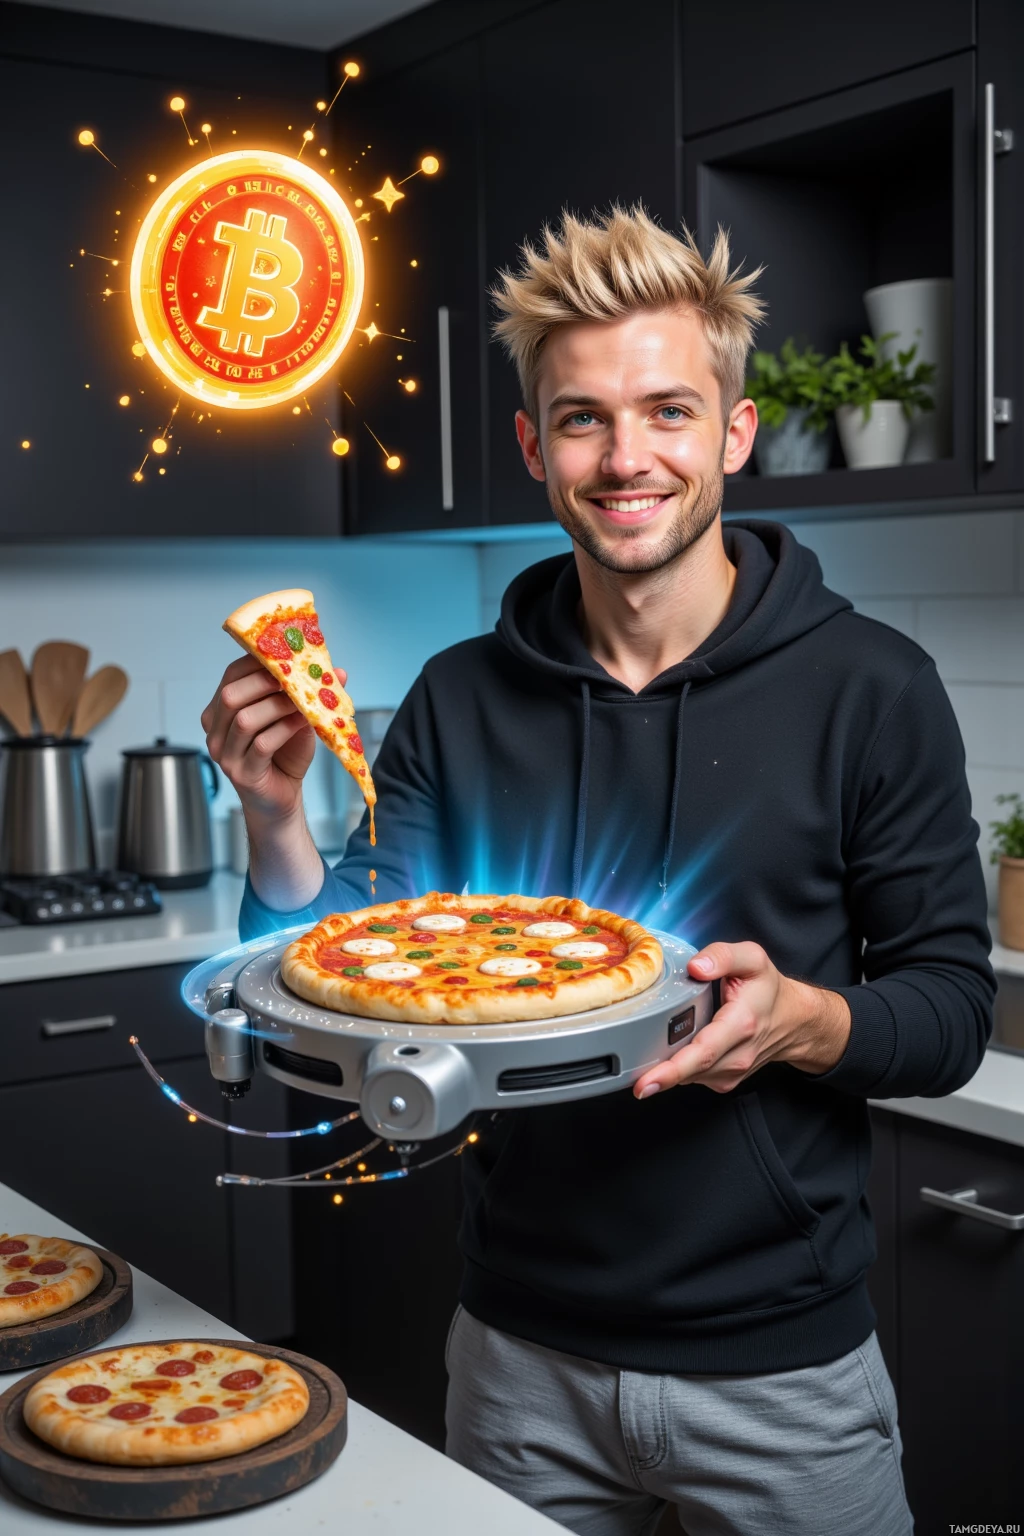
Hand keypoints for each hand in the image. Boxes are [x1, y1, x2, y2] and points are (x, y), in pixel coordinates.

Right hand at [201, 655, 346, 824]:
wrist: (281, 798)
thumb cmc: (284, 755)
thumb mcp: (295, 718)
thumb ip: (307, 694)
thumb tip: (338, 671)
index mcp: (221, 711)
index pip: (231, 676)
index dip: (256, 662)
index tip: (284, 655)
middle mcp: (216, 731)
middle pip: (231, 695)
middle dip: (264, 682)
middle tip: (293, 678)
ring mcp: (225, 754)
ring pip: (245, 720)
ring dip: (277, 706)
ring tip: (302, 701)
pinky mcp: (242, 774)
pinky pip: (261, 745)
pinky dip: (284, 729)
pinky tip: (302, 723)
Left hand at [633, 941, 851, 1098]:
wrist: (793, 1020)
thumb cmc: (768, 989)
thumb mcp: (752, 958)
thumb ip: (723, 956)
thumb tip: (696, 966)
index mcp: (741, 1024)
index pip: (703, 1052)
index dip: (672, 1070)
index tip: (646, 1081)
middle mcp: (738, 1054)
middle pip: (692, 1070)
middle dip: (659, 1076)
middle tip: (633, 1081)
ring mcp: (732, 1071)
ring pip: (690, 1076)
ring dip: (668, 1069)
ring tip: (651, 1054)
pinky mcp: (725, 1079)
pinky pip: (694, 1077)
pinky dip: (679, 1068)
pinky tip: (673, 1052)